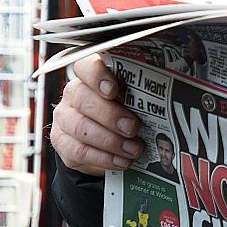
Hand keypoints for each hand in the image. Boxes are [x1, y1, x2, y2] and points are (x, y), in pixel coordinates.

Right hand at [51, 53, 142, 174]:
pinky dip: (104, 158)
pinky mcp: (62, 142)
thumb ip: (138, 96)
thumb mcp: (130, 100)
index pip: (86, 65)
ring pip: (81, 127)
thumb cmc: (122, 113)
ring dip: (110, 141)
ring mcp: (65, 117)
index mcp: (90, 76)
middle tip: (133, 128)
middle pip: (83, 99)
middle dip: (111, 116)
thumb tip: (165, 103)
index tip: (113, 90)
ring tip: (133, 149)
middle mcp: (74, 93)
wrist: (102, 143)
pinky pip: (79, 151)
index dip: (97, 75)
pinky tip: (121, 160)